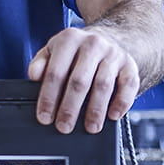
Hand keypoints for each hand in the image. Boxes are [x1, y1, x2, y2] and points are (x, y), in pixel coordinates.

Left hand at [27, 25, 141, 131]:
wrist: (112, 37)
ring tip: (90, 127)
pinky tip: (113, 116)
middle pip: (79, 80)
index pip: (56, 72)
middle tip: (64, 127)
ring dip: (95, 109)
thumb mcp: (55, 49)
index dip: (48, 97)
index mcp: (70, 39)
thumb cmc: (77, 51)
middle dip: (70, 107)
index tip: (45, 117)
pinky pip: (128, 85)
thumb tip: (33, 75)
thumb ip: (41, 62)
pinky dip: (122, 102)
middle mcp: (93, 44)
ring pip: (103, 84)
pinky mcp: (130, 64)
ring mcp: (113, 53)